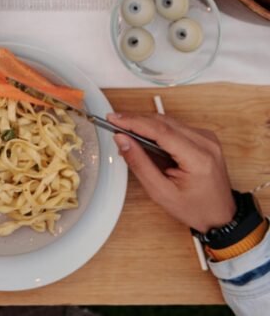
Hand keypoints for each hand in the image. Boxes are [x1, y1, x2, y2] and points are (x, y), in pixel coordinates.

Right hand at [108, 111, 236, 232]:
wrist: (221, 215)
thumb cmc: (195, 208)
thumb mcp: (161, 192)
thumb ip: (139, 163)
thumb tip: (121, 139)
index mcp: (198, 158)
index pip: (161, 131)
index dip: (133, 121)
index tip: (112, 118)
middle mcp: (206, 143)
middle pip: (164, 122)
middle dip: (136, 121)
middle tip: (114, 125)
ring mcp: (207, 138)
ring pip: (168, 121)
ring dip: (145, 125)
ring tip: (127, 135)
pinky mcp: (204, 138)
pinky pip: (175, 126)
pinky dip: (157, 130)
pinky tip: (145, 139)